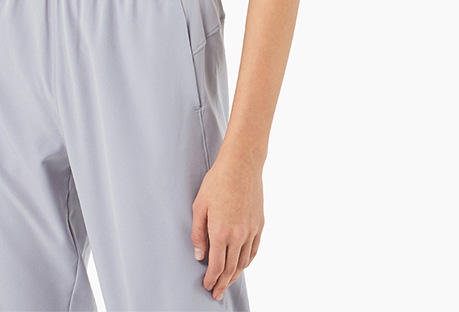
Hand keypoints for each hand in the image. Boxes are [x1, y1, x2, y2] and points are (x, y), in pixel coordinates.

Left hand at [191, 152, 263, 301]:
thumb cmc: (217, 181)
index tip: (207, 286)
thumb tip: (199, 255)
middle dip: (222, 283)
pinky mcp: (259, 224)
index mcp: (220, 231)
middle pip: (231, 269)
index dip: (211, 279)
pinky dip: (247, 261)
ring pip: (244, 262)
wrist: (241, 165)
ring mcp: (251, 230)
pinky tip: (242, 264)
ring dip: (235, 275)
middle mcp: (238, 235)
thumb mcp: (199, 205)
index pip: (216, 266)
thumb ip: (198, 233)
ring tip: (227, 282)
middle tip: (217, 293)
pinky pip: (254, 250)